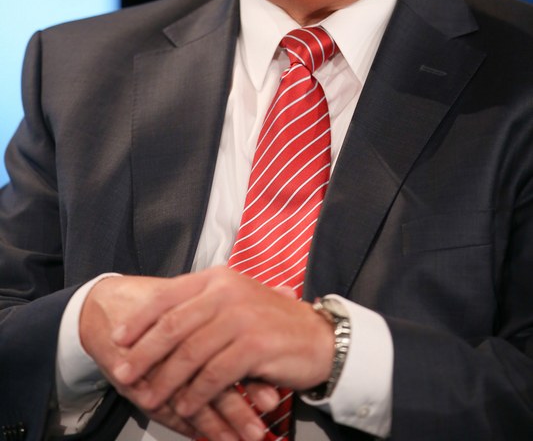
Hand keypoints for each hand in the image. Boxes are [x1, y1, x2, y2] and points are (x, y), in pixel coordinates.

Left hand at [80, 268, 333, 438]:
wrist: (318, 338)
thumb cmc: (271, 322)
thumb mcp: (235, 303)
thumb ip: (202, 308)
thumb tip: (158, 326)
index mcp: (217, 278)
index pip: (167, 295)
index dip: (139, 319)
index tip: (118, 339)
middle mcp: (226, 292)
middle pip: (173, 325)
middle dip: (144, 353)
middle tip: (124, 374)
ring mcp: (241, 317)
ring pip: (190, 353)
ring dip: (166, 380)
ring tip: (150, 398)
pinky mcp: (254, 345)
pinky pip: (213, 374)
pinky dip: (196, 394)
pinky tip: (186, 407)